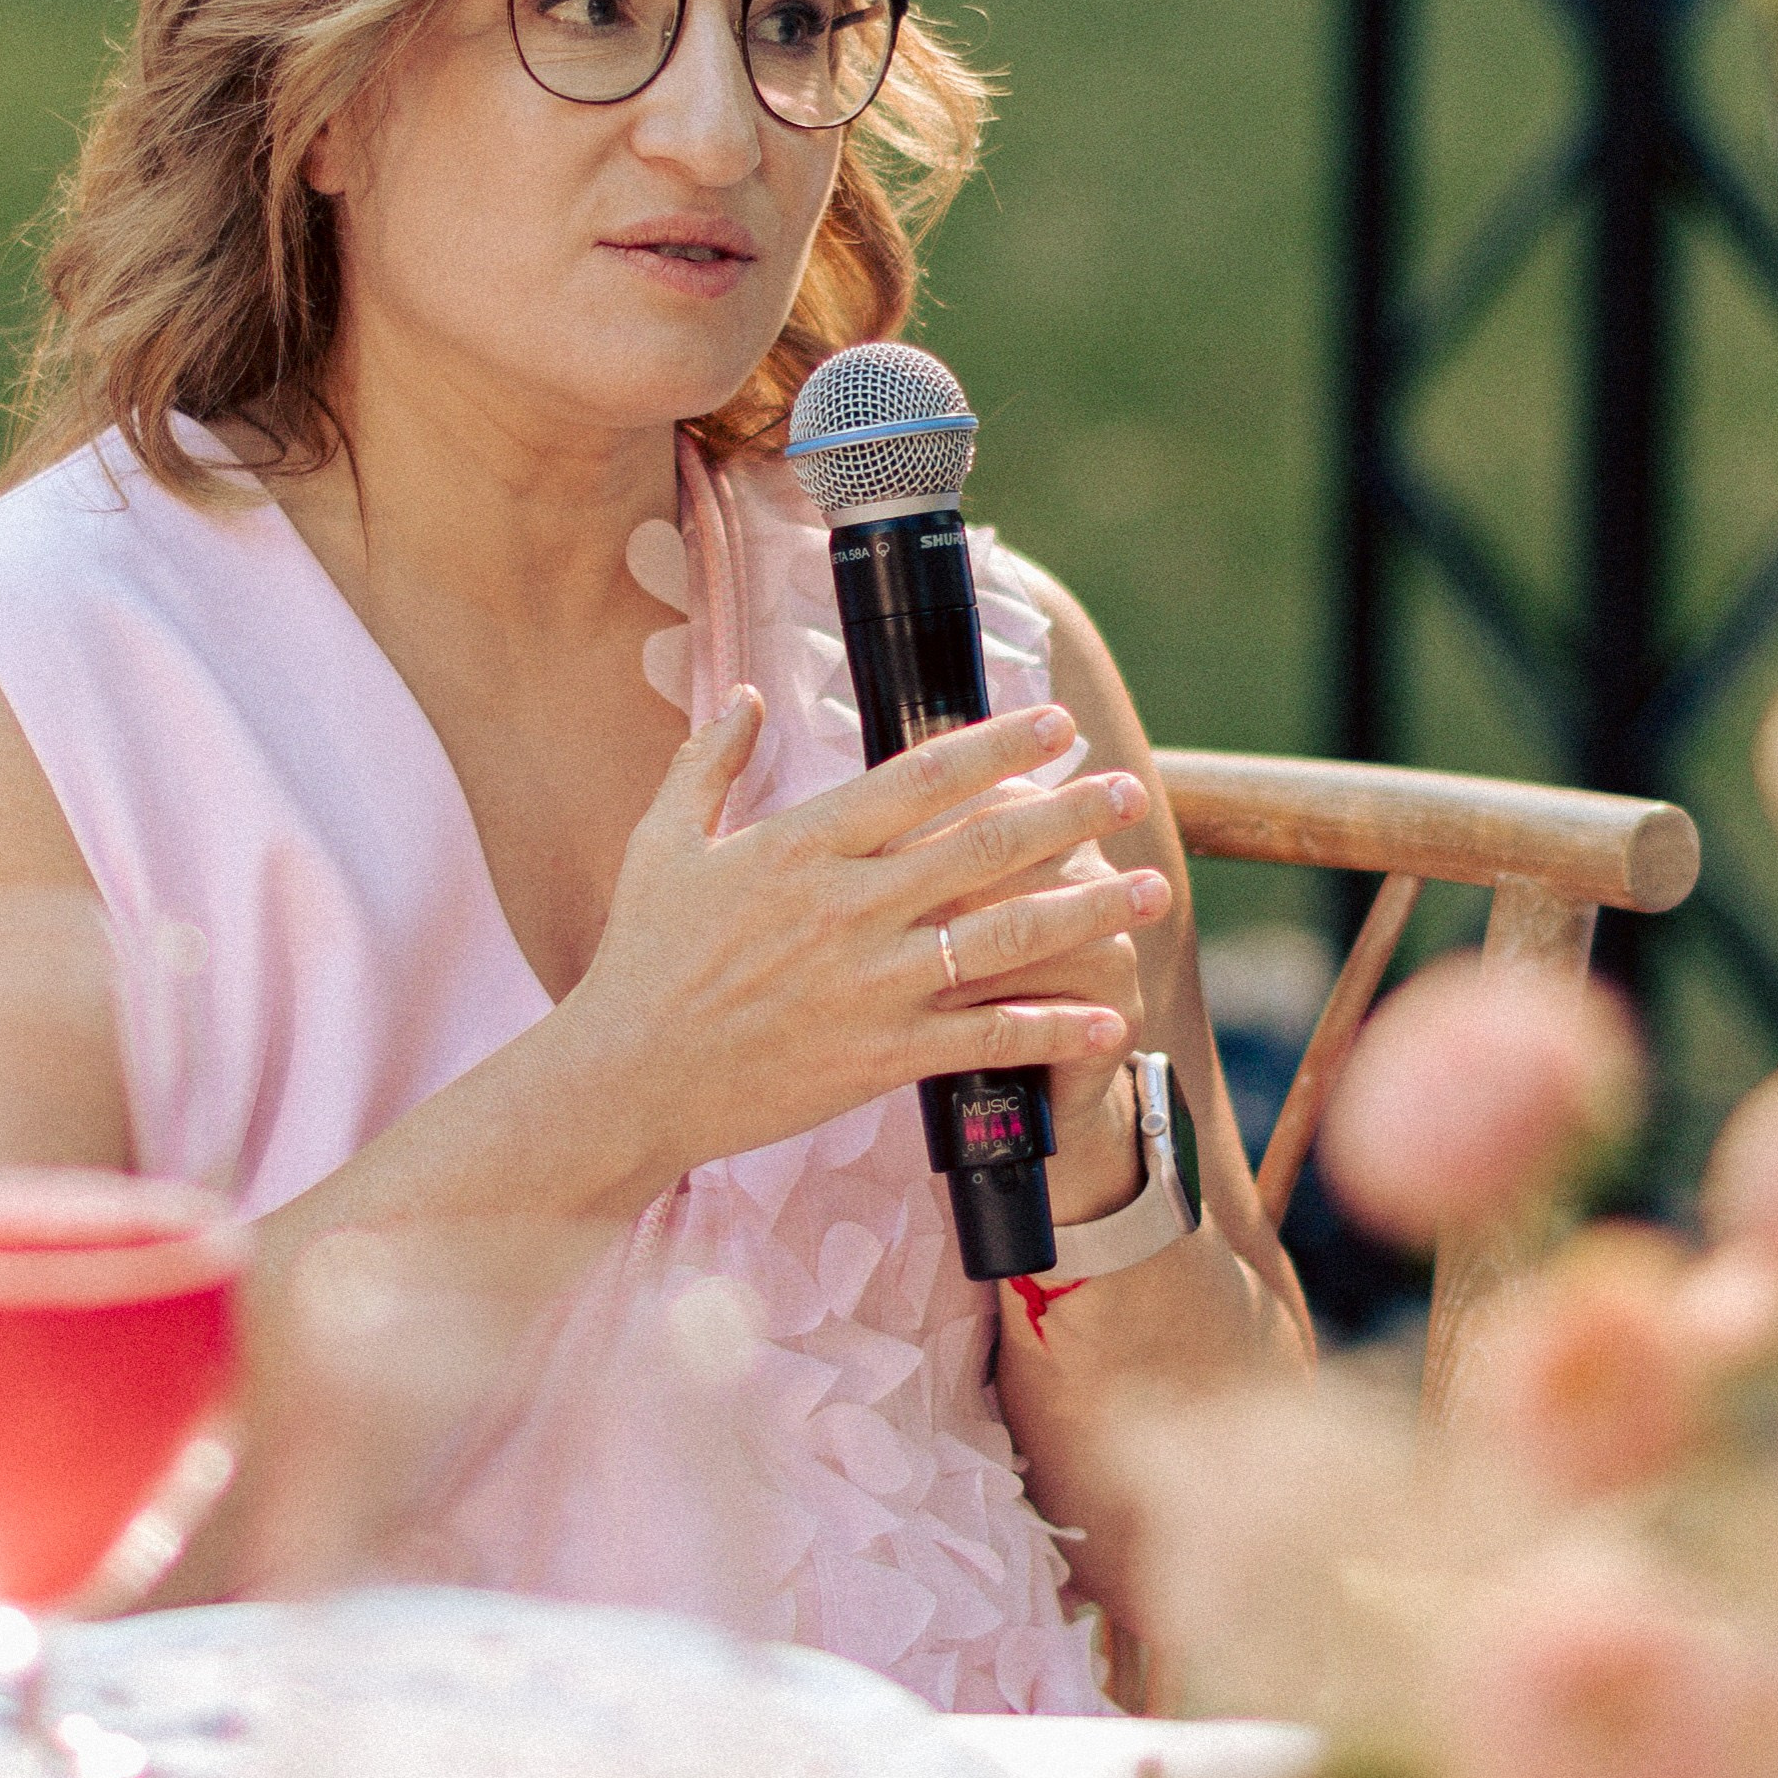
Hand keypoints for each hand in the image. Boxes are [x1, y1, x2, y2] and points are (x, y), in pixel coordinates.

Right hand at [564, 692, 1169, 1189]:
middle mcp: (847, 906)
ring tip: (1152, 888)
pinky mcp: (880, 1056)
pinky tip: (1109, 1016)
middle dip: (1068, 815)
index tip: (1054, 723)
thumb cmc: (641, 962)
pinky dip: (1054, 1026)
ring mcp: (870, 983)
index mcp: (800, 845)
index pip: (919, 777)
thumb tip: (748, 698)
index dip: (996, 744)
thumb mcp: (661, 844)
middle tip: (1128, 791)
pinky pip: (987, 1036)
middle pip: (984, 845)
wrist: (625, 1079)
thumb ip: (709, 762)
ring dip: (1089, 910)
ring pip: (1004, 936)